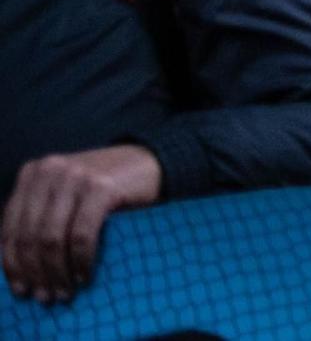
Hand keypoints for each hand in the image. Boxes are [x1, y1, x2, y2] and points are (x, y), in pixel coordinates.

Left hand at [2, 145, 161, 302]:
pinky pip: (81, 235)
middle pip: (31, 236)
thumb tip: (18, 266)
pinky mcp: (101, 187)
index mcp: (33, 174)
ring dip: (56, 273)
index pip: (10, 228)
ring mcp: (75, 176)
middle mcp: (49, 171)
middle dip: (36, 273)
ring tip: (64, 293)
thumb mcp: (63, 195)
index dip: (13, 265)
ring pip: (52, 239)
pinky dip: (80, 261)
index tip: (21, 290)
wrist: (147, 163)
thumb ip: (40, 217)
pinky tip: (83, 276)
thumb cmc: (102, 187)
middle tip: (45, 297)